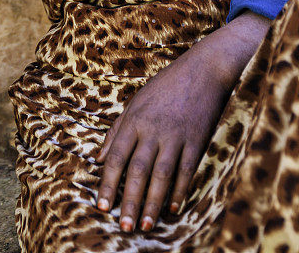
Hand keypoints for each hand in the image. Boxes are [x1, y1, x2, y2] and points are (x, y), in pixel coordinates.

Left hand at [95, 11, 269, 233]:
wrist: (201, 72)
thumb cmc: (163, 88)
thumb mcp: (134, 104)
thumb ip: (116, 131)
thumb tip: (98, 158)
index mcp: (132, 121)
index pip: (115, 157)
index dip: (107, 184)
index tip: (102, 207)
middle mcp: (151, 130)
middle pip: (137, 171)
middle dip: (129, 201)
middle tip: (124, 226)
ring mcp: (175, 136)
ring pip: (161, 175)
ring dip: (153, 202)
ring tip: (146, 225)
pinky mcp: (196, 141)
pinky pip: (186, 170)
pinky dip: (179, 191)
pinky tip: (172, 208)